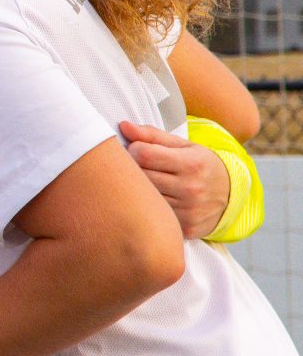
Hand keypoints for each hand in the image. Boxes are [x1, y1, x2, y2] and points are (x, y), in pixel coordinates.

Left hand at [120, 120, 227, 239]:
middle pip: (141, 177)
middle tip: (139, 167)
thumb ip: (152, 136)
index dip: (134, 150)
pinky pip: (154, 216)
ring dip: (140, 190)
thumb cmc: (201, 166)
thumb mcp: (184, 146)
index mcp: (192, 163)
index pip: (143, 155)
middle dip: (134, 169)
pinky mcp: (185, 228)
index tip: (137, 150)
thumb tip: (123, 126)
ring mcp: (188, 211)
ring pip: (144, 198)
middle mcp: (191, 188)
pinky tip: (155, 202)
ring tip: (148, 183)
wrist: (232, 196)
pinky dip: (150, 208)